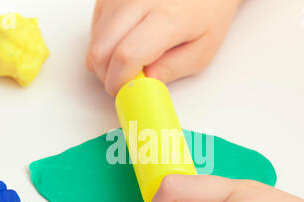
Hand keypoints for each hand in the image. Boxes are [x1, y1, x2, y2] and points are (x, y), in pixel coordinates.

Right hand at [86, 0, 241, 94]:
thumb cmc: (209, 11)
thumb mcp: (202, 50)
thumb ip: (173, 69)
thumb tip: (144, 83)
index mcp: (167, 18)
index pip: (127, 56)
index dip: (119, 81)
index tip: (124, 91)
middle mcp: (138, 0)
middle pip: (101, 49)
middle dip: (106, 74)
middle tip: (124, 81)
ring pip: (95, 38)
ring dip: (105, 57)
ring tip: (131, 57)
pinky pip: (95, 24)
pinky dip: (105, 40)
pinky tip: (125, 39)